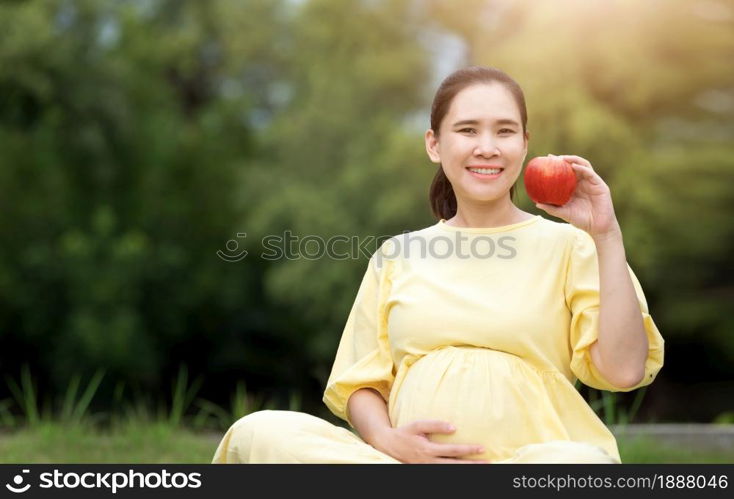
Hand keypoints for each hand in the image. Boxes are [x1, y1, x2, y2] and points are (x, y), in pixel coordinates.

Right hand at [373, 420, 489, 463]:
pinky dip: (454, 473)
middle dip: (472, 465)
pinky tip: (463, 471)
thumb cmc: (404, 433)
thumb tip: (453, 427)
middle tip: (488, 463)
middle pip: (455, 465)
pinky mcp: (425, 471)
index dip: (468, 450)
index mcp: (428, 450)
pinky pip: (442, 473)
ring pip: (450, 472)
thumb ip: (435, 425)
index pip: (453, 451)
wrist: (387, 446)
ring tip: (480, 469)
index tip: (482, 448)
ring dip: (465, 470)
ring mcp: (427, 468)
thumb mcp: (417, 425)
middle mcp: (429, 462)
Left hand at [534, 155, 620, 239]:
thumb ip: (552, 208)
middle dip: (563, 159)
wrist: (598, 228)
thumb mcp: (563, 213)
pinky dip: (582, 168)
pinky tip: (574, 166)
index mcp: (575, 188)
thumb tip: (537, 204)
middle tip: (551, 158)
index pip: (565, 173)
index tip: (545, 161)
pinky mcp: (600, 185)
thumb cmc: (581, 220)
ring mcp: (592, 183)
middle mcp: (583, 183)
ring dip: (573, 160)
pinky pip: (591, 173)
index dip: (556, 166)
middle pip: (574, 165)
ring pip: (583, 165)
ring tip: (562, 159)